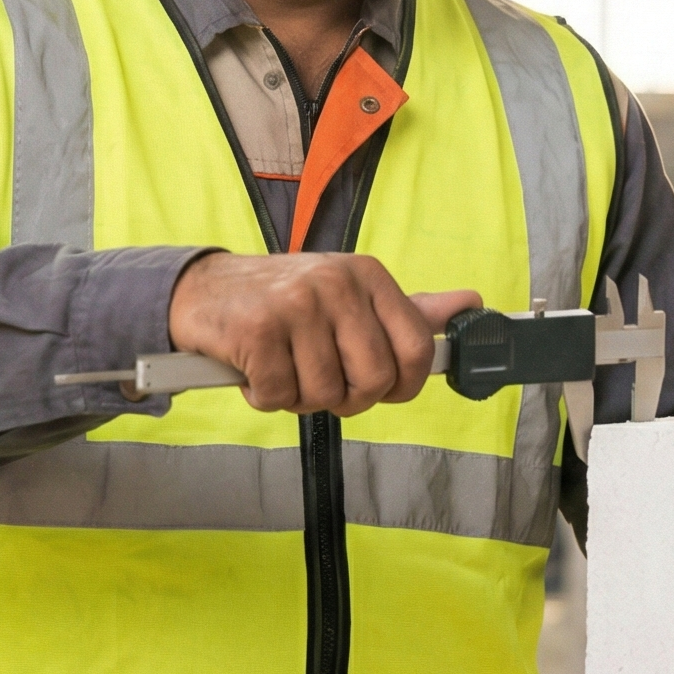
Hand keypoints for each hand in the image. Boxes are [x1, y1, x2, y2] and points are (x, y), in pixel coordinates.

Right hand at [168, 252, 480, 417]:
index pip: (417, 350)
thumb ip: (409, 310)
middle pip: (373, 381)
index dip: (401, 386)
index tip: (377, 388)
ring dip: (301, 398)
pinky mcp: (258, 329)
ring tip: (283, 367)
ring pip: (326, 395)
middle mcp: (336, 284)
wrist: (202, 290)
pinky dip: (266, 397)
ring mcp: (297, 305)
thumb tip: (471, 305)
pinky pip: (280, 396)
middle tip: (319, 380)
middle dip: (347, 397)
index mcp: (368, 275)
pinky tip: (256, 371)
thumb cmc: (285, 301)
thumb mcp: (351, 295)